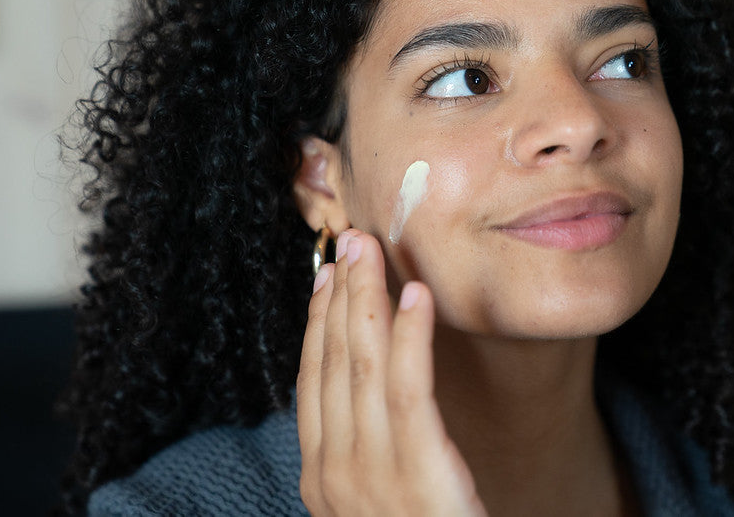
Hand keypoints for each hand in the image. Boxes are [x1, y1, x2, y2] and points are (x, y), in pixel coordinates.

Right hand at [297, 230, 486, 515]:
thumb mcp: (379, 500)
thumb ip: (366, 451)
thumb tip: (362, 393)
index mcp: (320, 479)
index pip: (313, 382)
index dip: (319, 323)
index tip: (327, 276)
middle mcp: (333, 475)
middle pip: (332, 365)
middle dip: (340, 297)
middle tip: (351, 241)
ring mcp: (371, 477)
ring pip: (362, 368)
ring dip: (367, 301)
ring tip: (377, 252)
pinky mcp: (419, 474)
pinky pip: (408, 391)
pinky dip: (409, 338)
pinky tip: (415, 297)